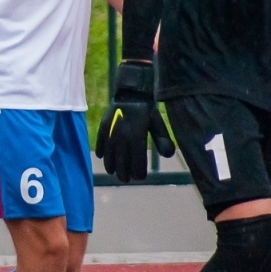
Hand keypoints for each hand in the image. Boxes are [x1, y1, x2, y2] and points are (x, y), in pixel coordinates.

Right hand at [94, 60, 175, 181]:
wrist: (130, 92)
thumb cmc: (147, 110)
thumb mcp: (157, 123)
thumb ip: (163, 140)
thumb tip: (170, 155)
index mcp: (137, 137)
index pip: (136, 162)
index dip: (138, 173)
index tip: (140, 177)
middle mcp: (122, 137)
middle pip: (121, 163)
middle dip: (124, 173)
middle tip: (126, 179)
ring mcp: (111, 133)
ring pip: (109, 156)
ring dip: (111, 166)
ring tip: (114, 172)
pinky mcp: (103, 128)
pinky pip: (100, 144)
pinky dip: (102, 152)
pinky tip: (103, 158)